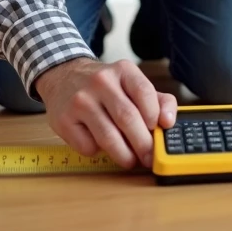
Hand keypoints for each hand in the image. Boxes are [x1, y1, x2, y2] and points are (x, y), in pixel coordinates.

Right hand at [35, 57, 177, 168]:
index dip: (155, 116)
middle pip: (128, 118)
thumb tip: (168, 122)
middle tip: (149, 157)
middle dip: (143, 144)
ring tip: (130, 160)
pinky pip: (87, 146)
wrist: (63, 76)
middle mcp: (100, 82)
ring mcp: (80, 100)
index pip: (145, 92)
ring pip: (108, 137)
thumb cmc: (104, 86)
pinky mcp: (64, 119)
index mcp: (123, 70)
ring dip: (124, 155)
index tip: (158, 130)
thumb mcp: (130, 82)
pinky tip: (100, 144)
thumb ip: (156, 100)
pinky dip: (98, 152)